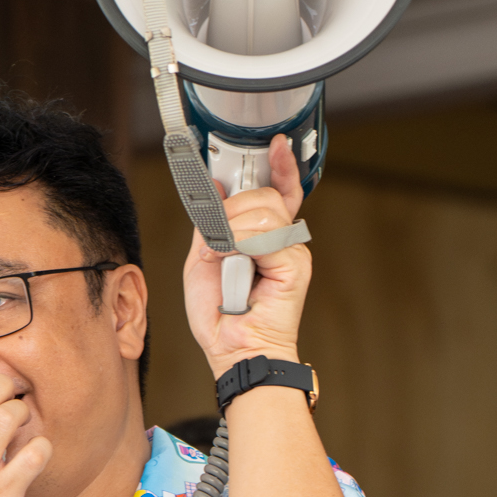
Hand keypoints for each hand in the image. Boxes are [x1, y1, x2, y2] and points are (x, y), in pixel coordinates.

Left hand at [183, 135, 309, 374]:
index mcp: (264, 236)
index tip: (275, 146)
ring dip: (230, 232)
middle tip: (216, 242)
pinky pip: (263, 237)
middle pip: (263, 195)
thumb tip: (216, 189)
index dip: (279, 166)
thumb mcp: (201, 258)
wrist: (234, 350)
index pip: (279, 189)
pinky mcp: (295, 266)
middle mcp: (283, 239)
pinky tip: (233, 266)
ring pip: (262, 212)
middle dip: (231, 210)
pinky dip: (238, 247)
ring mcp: (292, 251)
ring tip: (223, 260)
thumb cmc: (221, 315)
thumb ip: (210, 224)